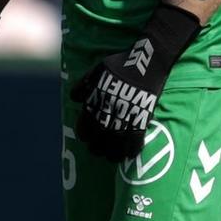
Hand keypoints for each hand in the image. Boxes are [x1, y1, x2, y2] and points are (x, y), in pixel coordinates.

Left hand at [71, 4, 198, 162]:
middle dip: (96, 148)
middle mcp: (109, 114)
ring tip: (110, 157)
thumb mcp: (95, 71)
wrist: (146, 62)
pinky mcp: (142, 119)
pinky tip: (129, 154)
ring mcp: (126, 118)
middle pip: (98, 141)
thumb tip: (74, 99)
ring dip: (112, 154)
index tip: (86, 137)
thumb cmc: (119, 64)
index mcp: (96, 103)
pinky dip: (132, 150)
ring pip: (116, 145)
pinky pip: (135, 141)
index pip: (84, 128)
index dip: (84, 135)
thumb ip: (82, 86)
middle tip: (96, 150)